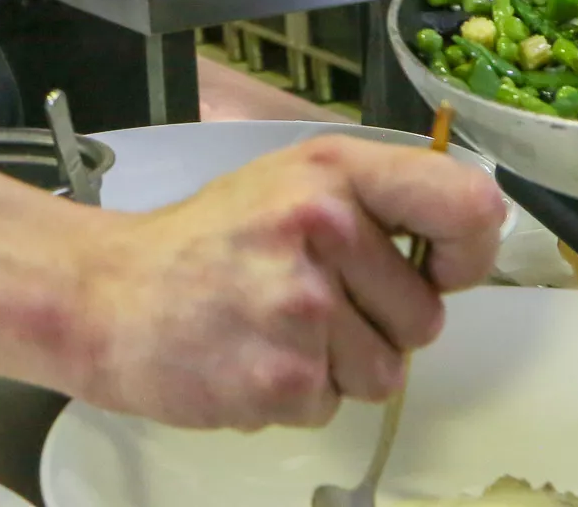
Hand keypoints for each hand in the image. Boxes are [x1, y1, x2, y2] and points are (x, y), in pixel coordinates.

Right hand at [69, 136, 504, 429]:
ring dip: (340, 365)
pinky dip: (299, 394)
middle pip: (426, 315)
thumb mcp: (291, 183)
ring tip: (276, 329)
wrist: (106, 296)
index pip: (465, 204)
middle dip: (380, 322)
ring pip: (386, 371)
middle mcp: (324, 228)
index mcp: (333, 172)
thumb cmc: (205, 243)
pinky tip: (253, 356)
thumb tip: (468, 234)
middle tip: (308, 299)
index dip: (471, 249)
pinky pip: (335, 405)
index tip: (444, 266)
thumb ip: (376, 200)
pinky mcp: (283, 377)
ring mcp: (303, 306)